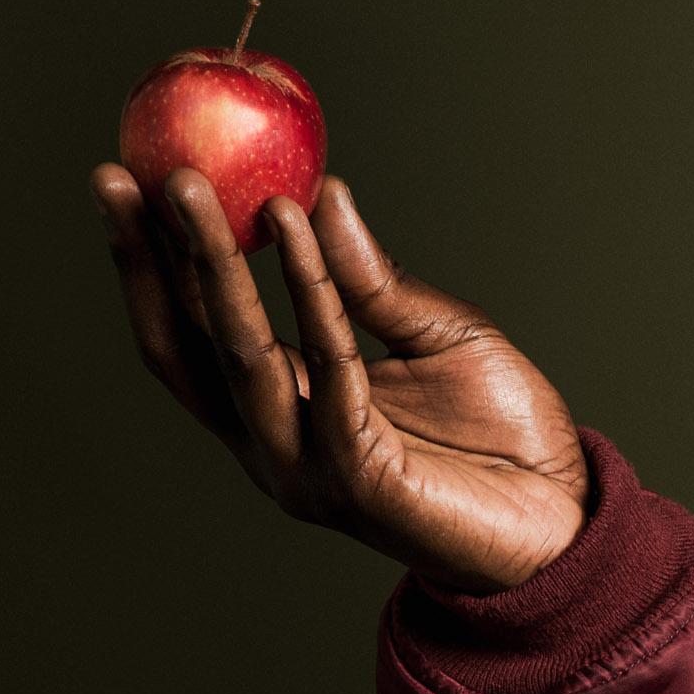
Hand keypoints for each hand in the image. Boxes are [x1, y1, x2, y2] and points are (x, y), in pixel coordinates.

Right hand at [94, 163, 591, 593]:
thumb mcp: (433, 334)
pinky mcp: (356, 483)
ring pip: (240, 356)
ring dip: (213, 264)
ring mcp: (306, 469)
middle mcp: (273, 445)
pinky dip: (309, 295)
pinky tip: (292, 227)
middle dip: (151, 258)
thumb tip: (322, 193)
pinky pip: (327, 372)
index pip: (191, 333)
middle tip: (131, 175)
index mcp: (277, 411)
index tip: (127, 179)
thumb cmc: (503, 436)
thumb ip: (371, 281)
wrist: (566, 519)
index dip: (150, 261)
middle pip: (189, 346)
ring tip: (196, 187)